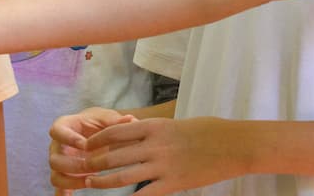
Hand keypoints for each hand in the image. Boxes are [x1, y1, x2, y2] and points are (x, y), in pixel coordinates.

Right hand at [49, 108, 134, 192]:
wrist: (94, 132)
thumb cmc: (98, 122)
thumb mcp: (106, 118)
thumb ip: (115, 119)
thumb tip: (130, 119)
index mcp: (64, 126)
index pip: (57, 131)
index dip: (69, 139)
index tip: (85, 145)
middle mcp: (57, 145)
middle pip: (54, 158)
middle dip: (72, 165)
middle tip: (90, 166)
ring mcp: (59, 162)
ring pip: (56, 176)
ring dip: (71, 181)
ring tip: (90, 182)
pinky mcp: (64, 175)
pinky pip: (59, 188)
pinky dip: (64, 195)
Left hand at [64, 116, 243, 194]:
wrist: (233, 144)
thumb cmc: (205, 131)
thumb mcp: (173, 124)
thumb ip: (152, 131)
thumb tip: (131, 134)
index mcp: (153, 127)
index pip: (114, 133)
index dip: (96, 141)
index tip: (85, 146)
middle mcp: (154, 145)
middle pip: (113, 155)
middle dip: (93, 163)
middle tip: (80, 168)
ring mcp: (163, 165)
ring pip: (123, 176)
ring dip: (104, 182)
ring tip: (91, 184)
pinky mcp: (174, 183)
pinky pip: (145, 194)